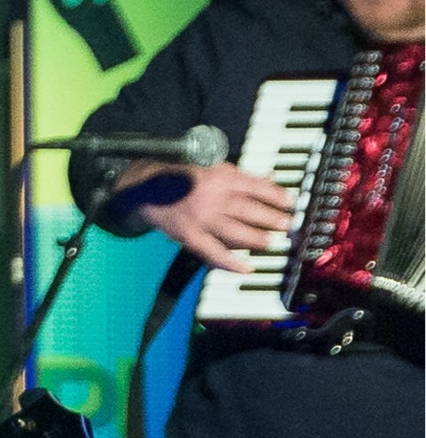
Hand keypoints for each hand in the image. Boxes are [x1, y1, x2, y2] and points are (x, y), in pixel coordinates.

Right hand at [118, 160, 294, 271]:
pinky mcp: (188, 235)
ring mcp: (200, 218)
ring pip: (234, 231)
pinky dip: (230, 262)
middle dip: (272, 218)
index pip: (255, 187)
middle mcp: (211, 196)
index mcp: (220, 177)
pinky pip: (212, 251)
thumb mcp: (213, 170)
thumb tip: (270, 179)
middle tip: (288, 226)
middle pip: (248, 209)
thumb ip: (241, 176)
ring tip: (272, 243)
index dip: (277, 195)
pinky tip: (246, 268)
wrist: (146, 189)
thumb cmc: (183, 179)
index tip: (292, 203)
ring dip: (256, 238)